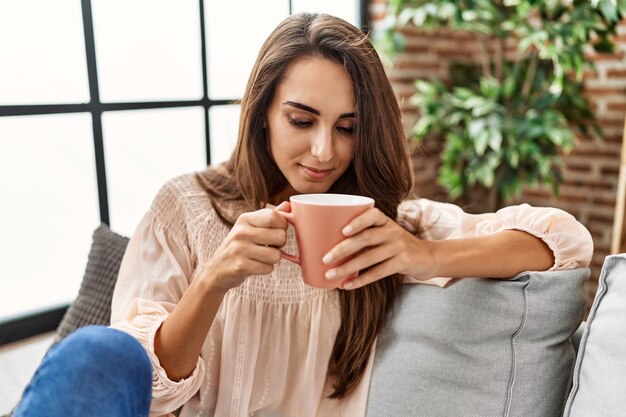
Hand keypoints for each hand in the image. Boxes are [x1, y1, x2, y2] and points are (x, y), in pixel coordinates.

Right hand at [199, 203, 288, 290]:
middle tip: (267, 246)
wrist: (217, 270)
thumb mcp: (250, 227)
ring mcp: (240, 249)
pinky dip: (265, 269)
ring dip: (272, 259)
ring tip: (259, 257)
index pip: (275, 217)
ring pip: (276, 255)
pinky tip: (254, 266)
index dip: (282, 226)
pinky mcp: (241, 266)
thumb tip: (288, 205)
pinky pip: (268, 268)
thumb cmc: (238, 247)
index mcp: (245, 218)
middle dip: (279, 245)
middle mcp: (241, 231)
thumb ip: (269, 217)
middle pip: (280, 236)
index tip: (275, 231)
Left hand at [322, 207, 436, 289]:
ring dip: (347, 268)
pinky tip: (347, 285)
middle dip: (343, 249)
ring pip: (369, 258)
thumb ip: (363, 234)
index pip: (371, 215)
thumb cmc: (394, 244)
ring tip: (330, 275)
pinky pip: (378, 272)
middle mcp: (392, 231)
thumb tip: (326, 243)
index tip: (342, 230)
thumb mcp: (383, 233)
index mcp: (384, 220)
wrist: (427, 256)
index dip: (357, 222)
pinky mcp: (403, 263)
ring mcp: (399, 247)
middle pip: (365, 238)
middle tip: (325, 258)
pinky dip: (361, 280)